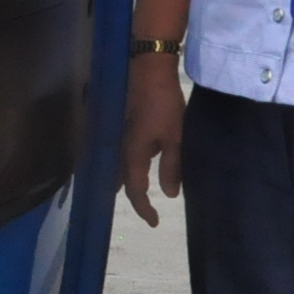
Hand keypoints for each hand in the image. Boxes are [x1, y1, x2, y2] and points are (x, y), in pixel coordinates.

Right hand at [120, 56, 186, 226]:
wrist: (149, 70)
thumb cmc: (163, 104)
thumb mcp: (175, 137)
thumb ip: (171, 166)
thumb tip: (170, 194)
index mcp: (133, 155)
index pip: (135, 191)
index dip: (144, 209)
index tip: (154, 223)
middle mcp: (120, 149)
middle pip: (121, 181)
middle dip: (131, 197)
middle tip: (145, 210)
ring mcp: (119, 136)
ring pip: (120, 168)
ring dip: (127, 182)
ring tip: (137, 192)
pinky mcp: (122, 126)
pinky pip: (122, 154)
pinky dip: (128, 166)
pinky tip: (137, 163)